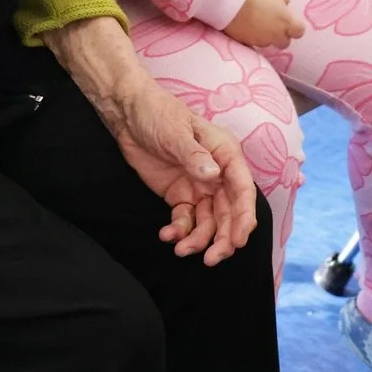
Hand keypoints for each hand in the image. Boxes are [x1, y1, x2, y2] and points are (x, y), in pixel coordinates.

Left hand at [103, 76, 259, 265]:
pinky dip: (179, 232)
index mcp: (225, 153)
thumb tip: (213, 176)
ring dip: (199, 240)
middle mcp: (217, 173)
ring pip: (209, 222)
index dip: (244, 217)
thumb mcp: (175, 131)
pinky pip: (186, 220)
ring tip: (181, 250)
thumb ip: (194, 155)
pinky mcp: (180, 195)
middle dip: (223, 238)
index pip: (242, 190)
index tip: (238, 241)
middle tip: (211, 259)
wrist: (128, 113)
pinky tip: (166, 235)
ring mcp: (199, 186)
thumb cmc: (157, 112)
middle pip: (229, 213)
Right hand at [224, 0, 305, 48]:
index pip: (299, 31)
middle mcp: (276, 35)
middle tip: (272, 22)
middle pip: (284, 42)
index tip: (288, 19)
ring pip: (267, 43)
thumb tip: (284, 5)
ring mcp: (260, 41)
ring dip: (265, 35)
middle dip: (280, 35)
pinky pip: (253, 43)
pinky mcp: (245, 43)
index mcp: (286, 21)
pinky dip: (251, 36)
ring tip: (255, 21)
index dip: (294, 26)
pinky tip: (245, 25)